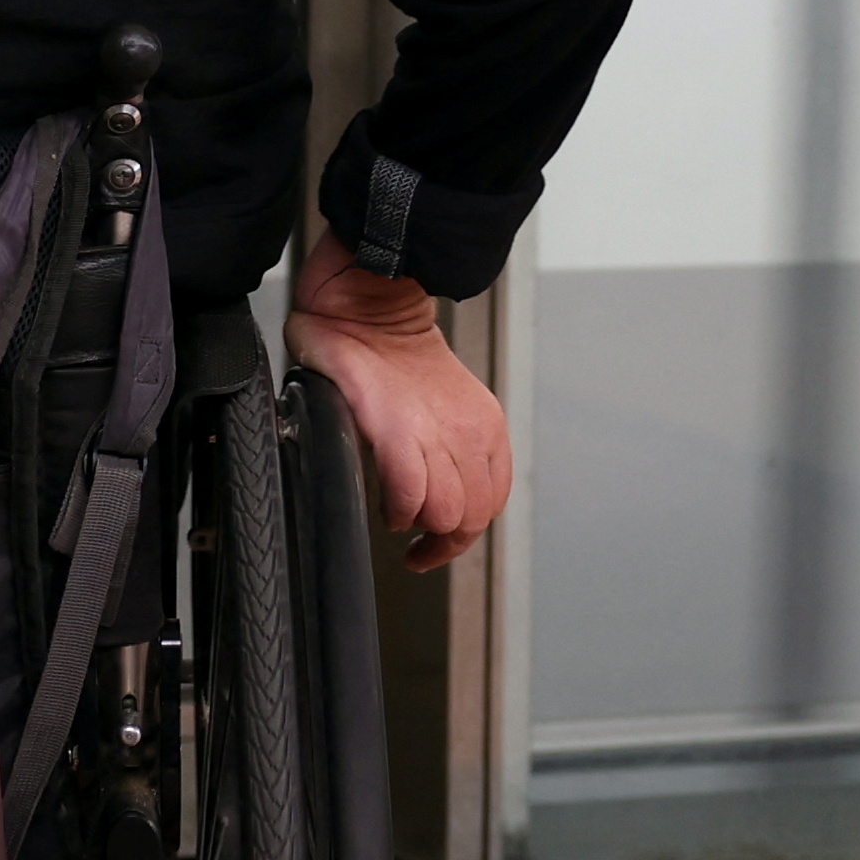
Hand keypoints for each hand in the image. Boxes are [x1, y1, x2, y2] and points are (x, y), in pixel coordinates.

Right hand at [285, 234, 508, 572]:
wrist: (367, 308)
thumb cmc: (390, 356)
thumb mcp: (439, 407)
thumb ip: (447, 449)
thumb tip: (437, 498)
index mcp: (484, 427)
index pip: (492, 501)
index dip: (464, 531)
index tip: (439, 542)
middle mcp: (469, 433)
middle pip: (473, 516)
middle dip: (443, 543)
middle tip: (418, 551)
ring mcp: (436, 433)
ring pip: (446, 515)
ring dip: (418, 529)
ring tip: (398, 520)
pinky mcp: (397, 431)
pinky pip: (410, 496)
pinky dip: (396, 511)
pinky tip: (386, 506)